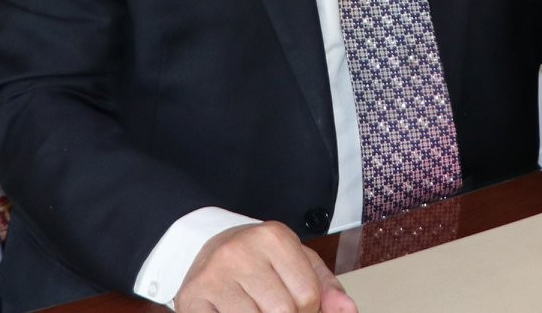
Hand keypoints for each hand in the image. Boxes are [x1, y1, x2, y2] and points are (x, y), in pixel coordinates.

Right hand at [174, 221, 355, 312]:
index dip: (308, 311)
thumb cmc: (258, 261)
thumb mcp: (296, 262)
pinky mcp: (193, 297)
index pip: (308, 295)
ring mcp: (214, 274)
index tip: (297, 306)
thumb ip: (325, 287)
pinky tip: (235, 312)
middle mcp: (240, 251)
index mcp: (273, 237)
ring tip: (255, 309)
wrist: (207, 247)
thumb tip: (348, 310)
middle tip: (272, 308)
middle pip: (283, 312)